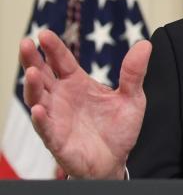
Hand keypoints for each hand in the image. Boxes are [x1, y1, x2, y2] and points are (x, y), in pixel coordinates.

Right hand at [19, 29, 151, 178]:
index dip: (53, 48)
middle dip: (32, 60)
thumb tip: (145, 44)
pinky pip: (46, 129)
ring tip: (31, 72)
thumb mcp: (133, 97)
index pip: (61, 61)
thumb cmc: (119, 128)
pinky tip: (39, 109)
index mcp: (77, 84)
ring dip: (33, 86)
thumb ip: (134, 72)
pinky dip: (41, 119)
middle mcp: (62, 98)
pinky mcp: (57, 140)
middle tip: (26, 44)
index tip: (44, 33)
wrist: (116, 161)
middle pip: (42, 76)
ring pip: (38, 99)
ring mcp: (57, 118)